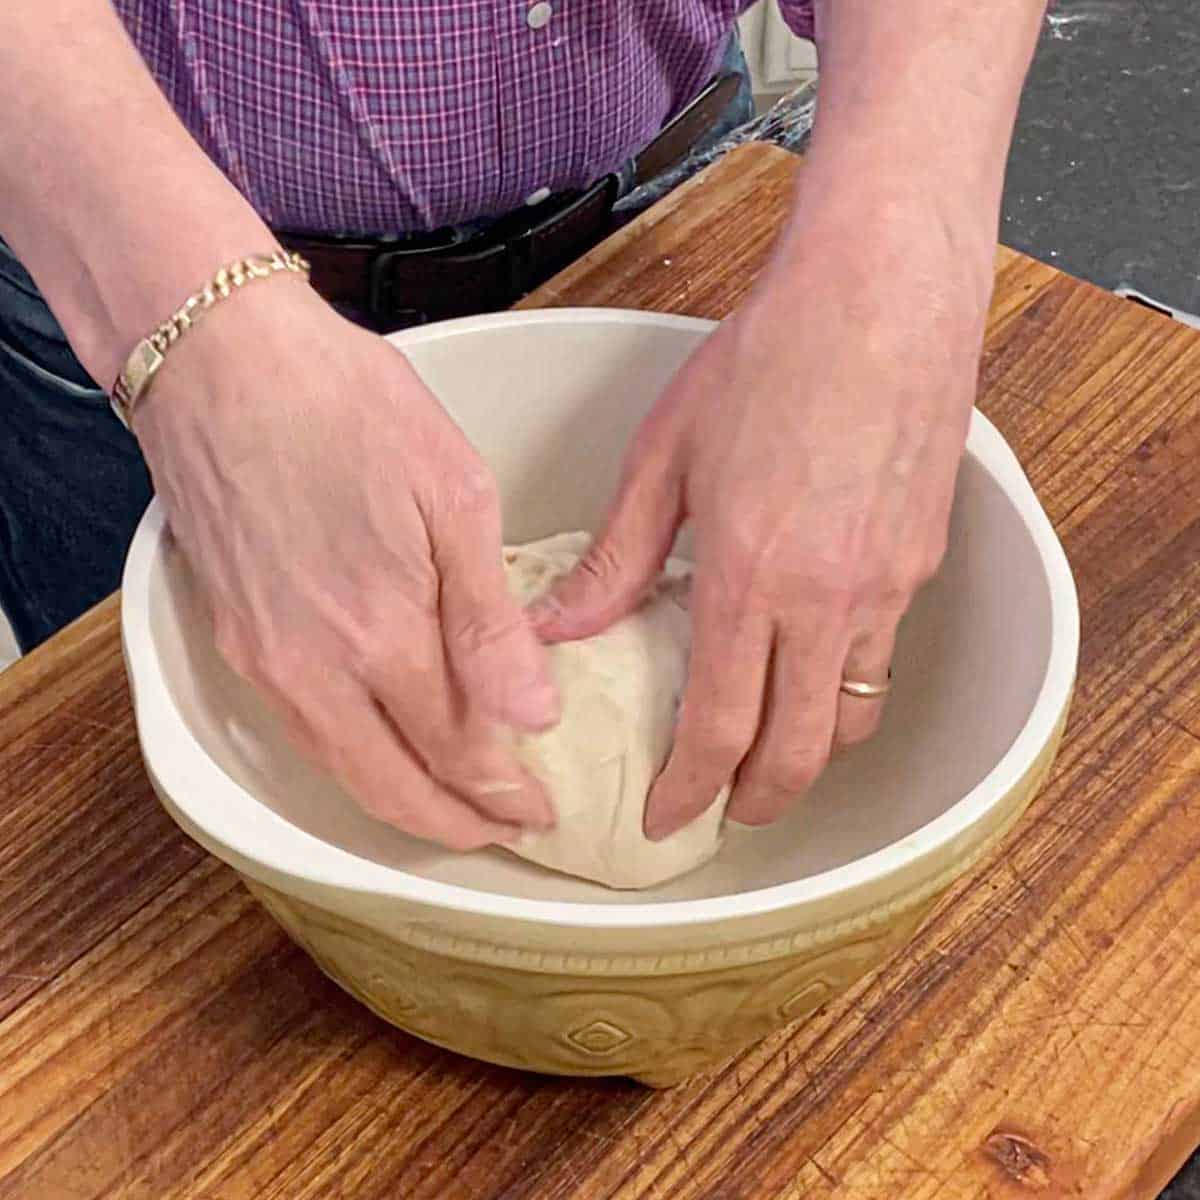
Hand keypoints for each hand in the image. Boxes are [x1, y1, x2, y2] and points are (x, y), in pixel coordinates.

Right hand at [133, 281, 559, 848]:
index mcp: (380, 634)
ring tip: (453, 806)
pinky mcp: (233, 637)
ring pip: (340, 771)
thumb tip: (531, 713)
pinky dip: (352, 762)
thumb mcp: (452, 496)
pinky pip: (300, 732)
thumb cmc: (344, 408)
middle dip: (457, 824)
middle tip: (505, 831)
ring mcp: (263, 658)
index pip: (457, 752)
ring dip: (403, 801)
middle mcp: (312, 668)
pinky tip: (382, 748)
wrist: (221, 362)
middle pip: (393, 788)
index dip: (504, 793)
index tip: (540, 809)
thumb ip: (488, 619)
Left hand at [531, 213, 989, 837]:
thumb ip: (616, 555)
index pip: (718, 728)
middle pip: (798, 752)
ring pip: (851, 717)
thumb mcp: (667, 454)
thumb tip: (562, 623)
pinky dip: (846, 691)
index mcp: (748, 578)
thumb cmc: (770, 361)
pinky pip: (882, 658)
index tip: (666, 816)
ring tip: (772, 756)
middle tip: (723, 813)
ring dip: (810, 756)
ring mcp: (884, 587)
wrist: (880, 300)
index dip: (689, 790)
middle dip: (756, 801)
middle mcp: (824, 602)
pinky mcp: (922, 564)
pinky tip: (814, 668)